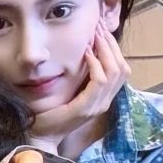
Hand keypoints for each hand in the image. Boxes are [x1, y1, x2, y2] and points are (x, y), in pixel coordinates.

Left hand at [29, 21, 129, 150]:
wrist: (40, 134)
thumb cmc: (51, 112)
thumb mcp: (71, 90)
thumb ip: (82, 76)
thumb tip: (86, 50)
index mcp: (103, 97)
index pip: (121, 69)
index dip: (114, 48)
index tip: (102, 30)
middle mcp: (105, 101)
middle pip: (122, 68)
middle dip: (112, 45)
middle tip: (99, 28)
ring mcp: (98, 106)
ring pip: (114, 72)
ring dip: (105, 51)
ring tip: (95, 36)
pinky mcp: (86, 108)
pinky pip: (99, 82)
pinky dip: (95, 65)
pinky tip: (86, 54)